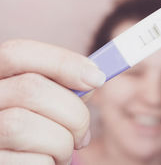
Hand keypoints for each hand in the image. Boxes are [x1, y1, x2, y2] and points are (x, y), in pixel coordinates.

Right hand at [0, 39, 105, 164]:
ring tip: (63, 152)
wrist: (19, 162)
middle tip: (83, 134)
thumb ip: (65, 87)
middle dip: (73, 113)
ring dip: (62, 143)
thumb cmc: (40, 134)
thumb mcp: (49, 104)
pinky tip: (47, 163)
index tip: (98, 78)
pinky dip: (49, 163)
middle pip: (29, 88)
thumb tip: (93, 78)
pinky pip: (29, 161)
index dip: (62, 62)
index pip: (17, 52)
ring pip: (23, 125)